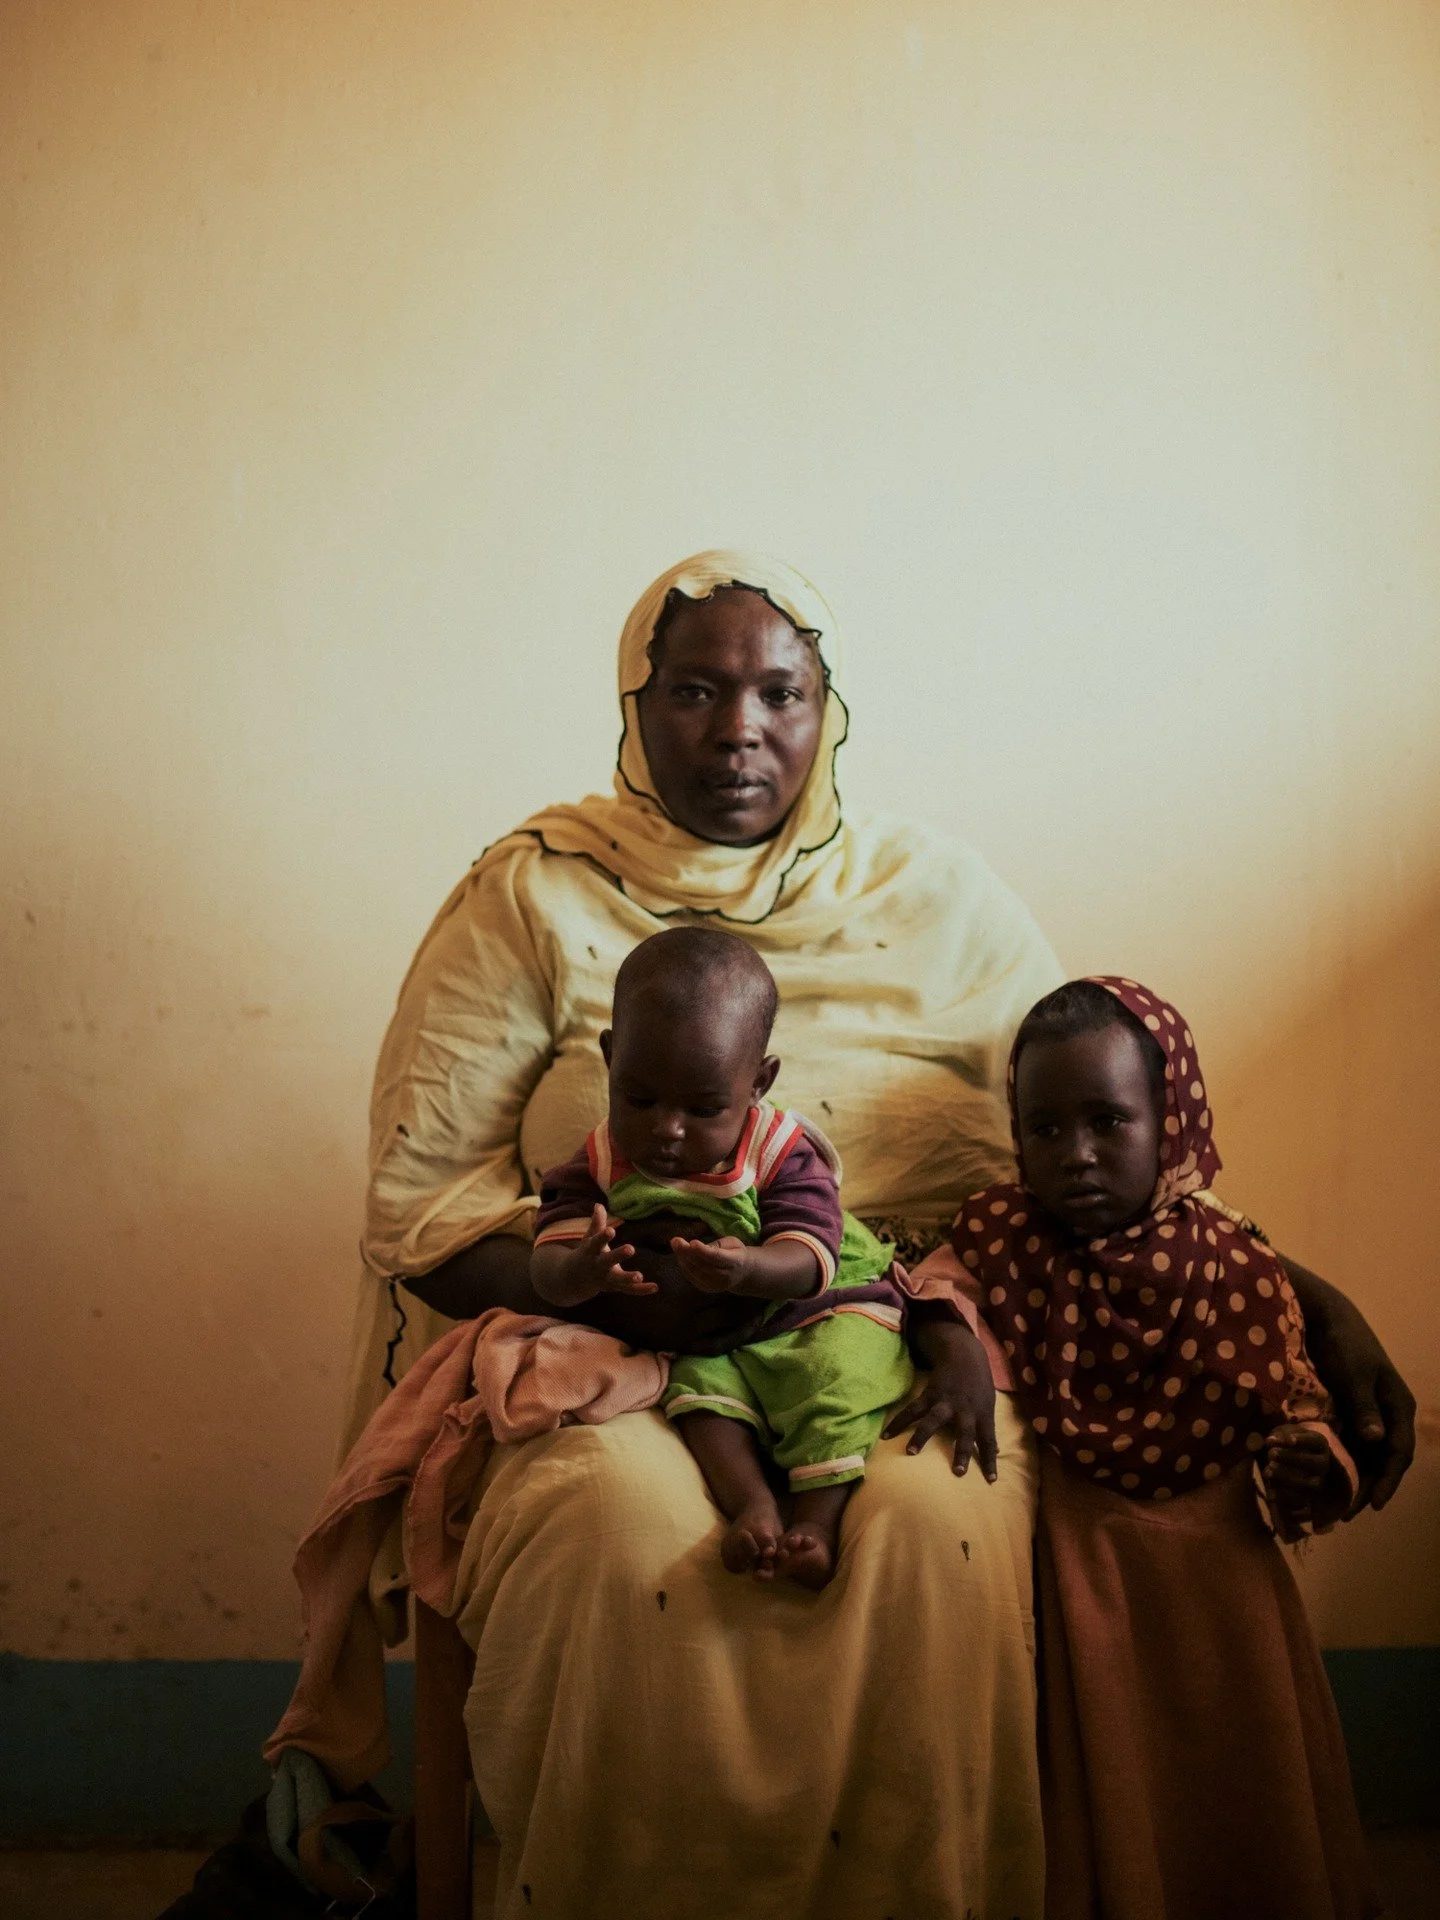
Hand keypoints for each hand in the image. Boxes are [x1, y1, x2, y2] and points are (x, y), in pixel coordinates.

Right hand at [537, 1204, 655, 1305]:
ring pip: (617, 1279)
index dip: (603, 1236)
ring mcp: (606, 1278)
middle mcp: (598, 1265)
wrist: (574, 1278)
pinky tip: (655, 1287)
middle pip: (607, 1261)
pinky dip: (642, 1290)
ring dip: (628, 1278)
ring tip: (639, 1276)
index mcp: (591, 1251)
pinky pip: (629, 1290)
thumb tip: (599, 1205)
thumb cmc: (586, 1252)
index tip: (611, 1230)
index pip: (596, 1242)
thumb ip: (597, 1223)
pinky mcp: (615, 1287)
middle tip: (630, 1249)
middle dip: (618, 1255)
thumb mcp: (589, 1238)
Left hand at [670, 1235, 751, 1293]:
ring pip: (695, 1272)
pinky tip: (681, 1255)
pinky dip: (684, 1265)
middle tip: (675, 1240)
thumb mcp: (732, 1242)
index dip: (703, 1251)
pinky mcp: (707, 1289)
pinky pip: (691, 1277)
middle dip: (687, 1253)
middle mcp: (725, 1277)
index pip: (717, 1257)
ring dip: (682, 1258)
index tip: (692, 1242)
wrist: (742, 1273)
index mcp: (735, 1262)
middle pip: (703, 1265)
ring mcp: (715, 1285)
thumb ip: (717, 1244)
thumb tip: (698, 1247)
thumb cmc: (736, 1252)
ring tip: (676, 1244)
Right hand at [884, 1317, 997, 1478]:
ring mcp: (946, 1402)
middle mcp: (965, 1410)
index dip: (990, 1460)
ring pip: (933, 1420)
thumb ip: (989, 1428)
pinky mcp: (929, 1395)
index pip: (989, 1441)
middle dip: (961, 1452)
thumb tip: (997, 1451)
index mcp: (983, 1414)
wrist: (964, 1354)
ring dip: (922, 1436)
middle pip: (965, 1433)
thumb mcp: (988, 1405)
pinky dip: (898, 1422)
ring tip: (910, 1452)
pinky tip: (886, 1435)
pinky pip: (912, 1411)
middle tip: (958, 1472)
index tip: (991, 1480)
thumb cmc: (979, 1384)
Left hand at [1263, 1424, 1351, 1536]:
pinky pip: (1300, 1500)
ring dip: (1287, 1479)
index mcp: (1319, 1444)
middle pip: (1313, 1463)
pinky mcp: (1309, 1496)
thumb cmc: (1287, 1441)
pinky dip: (1284, 1497)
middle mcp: (1322, 1463)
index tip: (1289, 1440)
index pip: (1315, 1441)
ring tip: (1267, 1472)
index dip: (1303, 1441)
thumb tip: (1270, 1441)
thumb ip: (1278, 1436)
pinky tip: (1269, 1493)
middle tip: (1271, 1454)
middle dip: (1292, 1458)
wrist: (1290, 1459)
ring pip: (1309, 1485)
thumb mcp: (1283, 1434)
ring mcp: (1318, 1481)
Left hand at [1285, 1259, 1415, 1510]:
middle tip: (1347, 1514)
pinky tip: (1325, 1478)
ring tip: (1334, 1505)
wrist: (1325, 1318)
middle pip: (1383, 1460)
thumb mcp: (1354, 1375)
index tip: (1374, 1505)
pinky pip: (1349, 1443)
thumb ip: (1364, 1407)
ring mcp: (1368, 1413)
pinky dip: (1341, 1461)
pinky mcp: (1349, 1411)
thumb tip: (1377, 1440)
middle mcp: (1387, 1415)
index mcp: (1398, 1407)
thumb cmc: (1344, 1344)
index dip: (1388, 1480)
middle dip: (1368, 1487)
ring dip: (1354, 1478)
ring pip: (1366, 1455)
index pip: (1399, 1453)